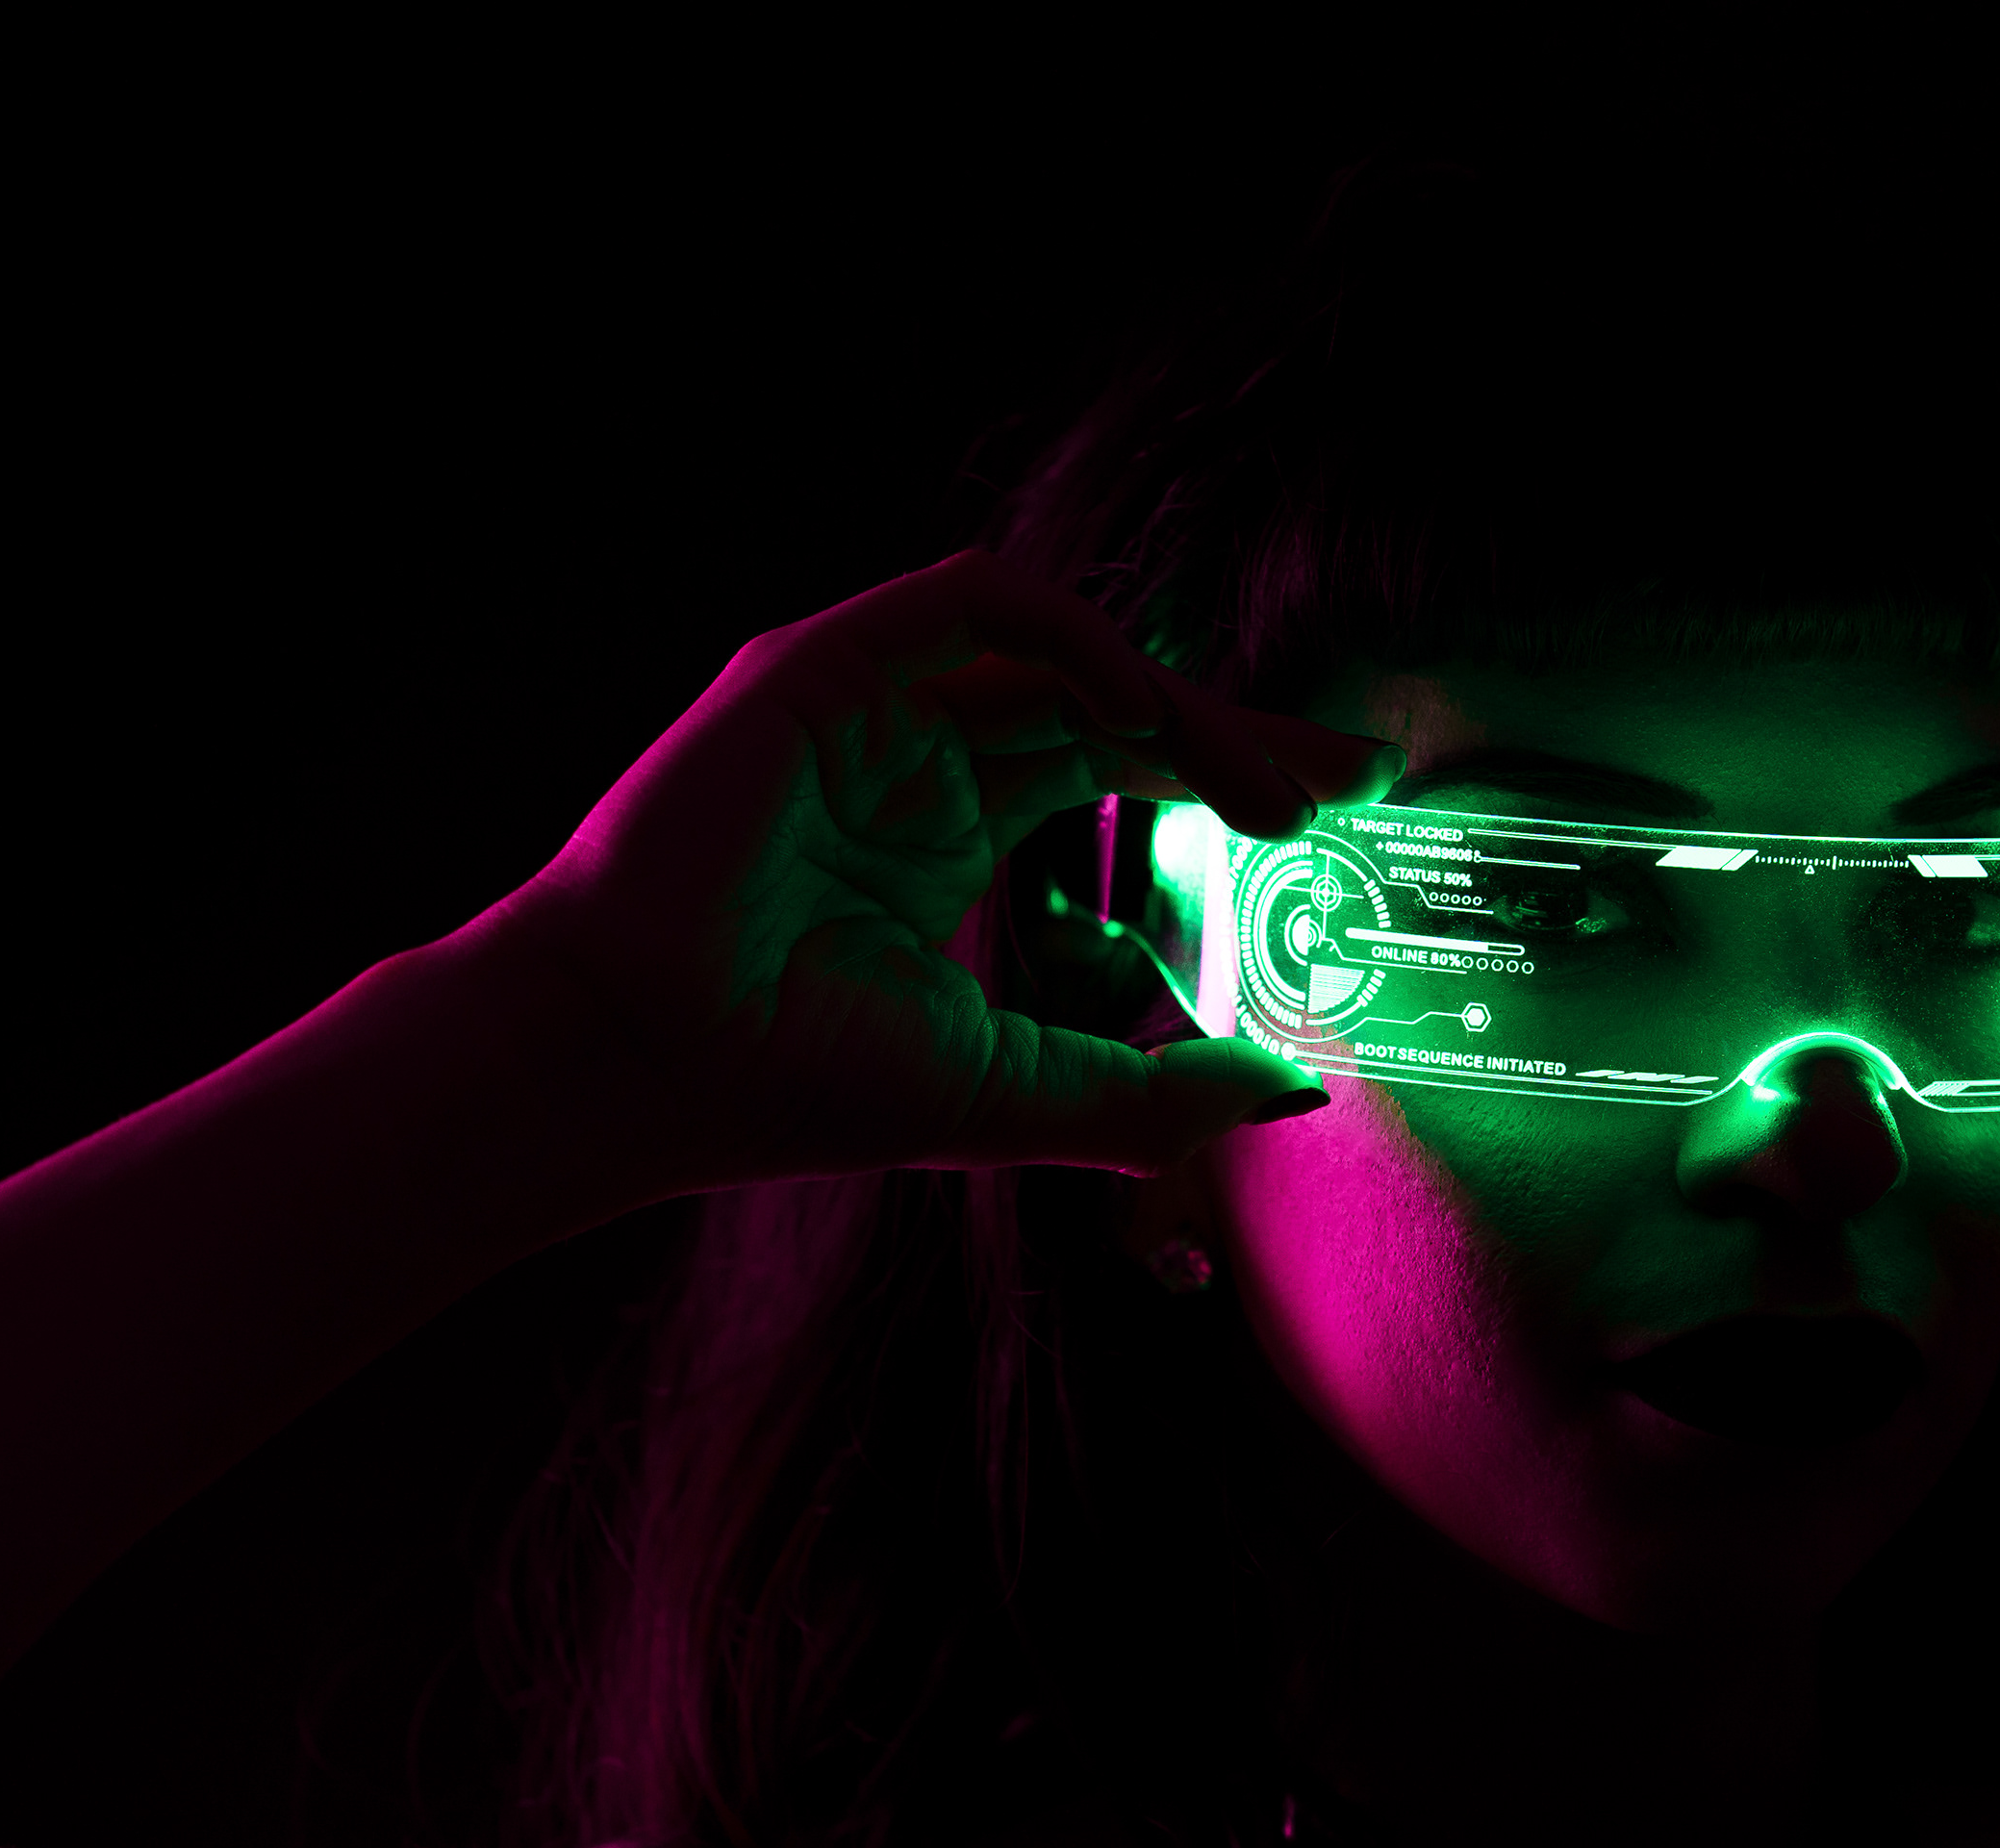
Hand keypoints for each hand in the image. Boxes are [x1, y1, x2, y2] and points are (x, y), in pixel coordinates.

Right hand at [482, 551, 1399, 1181]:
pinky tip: (1150, 719)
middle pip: (1114, 703)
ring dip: (1182, 709)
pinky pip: (980, 603)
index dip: (1228, 777)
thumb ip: (1155, 1093)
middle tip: (1347, 780)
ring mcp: (873, 703)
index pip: (1119, 772)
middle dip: (1238, 737)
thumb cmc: (794, 1082)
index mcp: (951, 837)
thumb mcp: (1020, 1090)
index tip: (1334, 809)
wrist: (652, 1063)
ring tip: (1271, 793)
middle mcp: (919, 756)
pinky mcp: (827, 664)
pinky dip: (1081, 644)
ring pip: (1067, 654)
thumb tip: (1293, 1090)